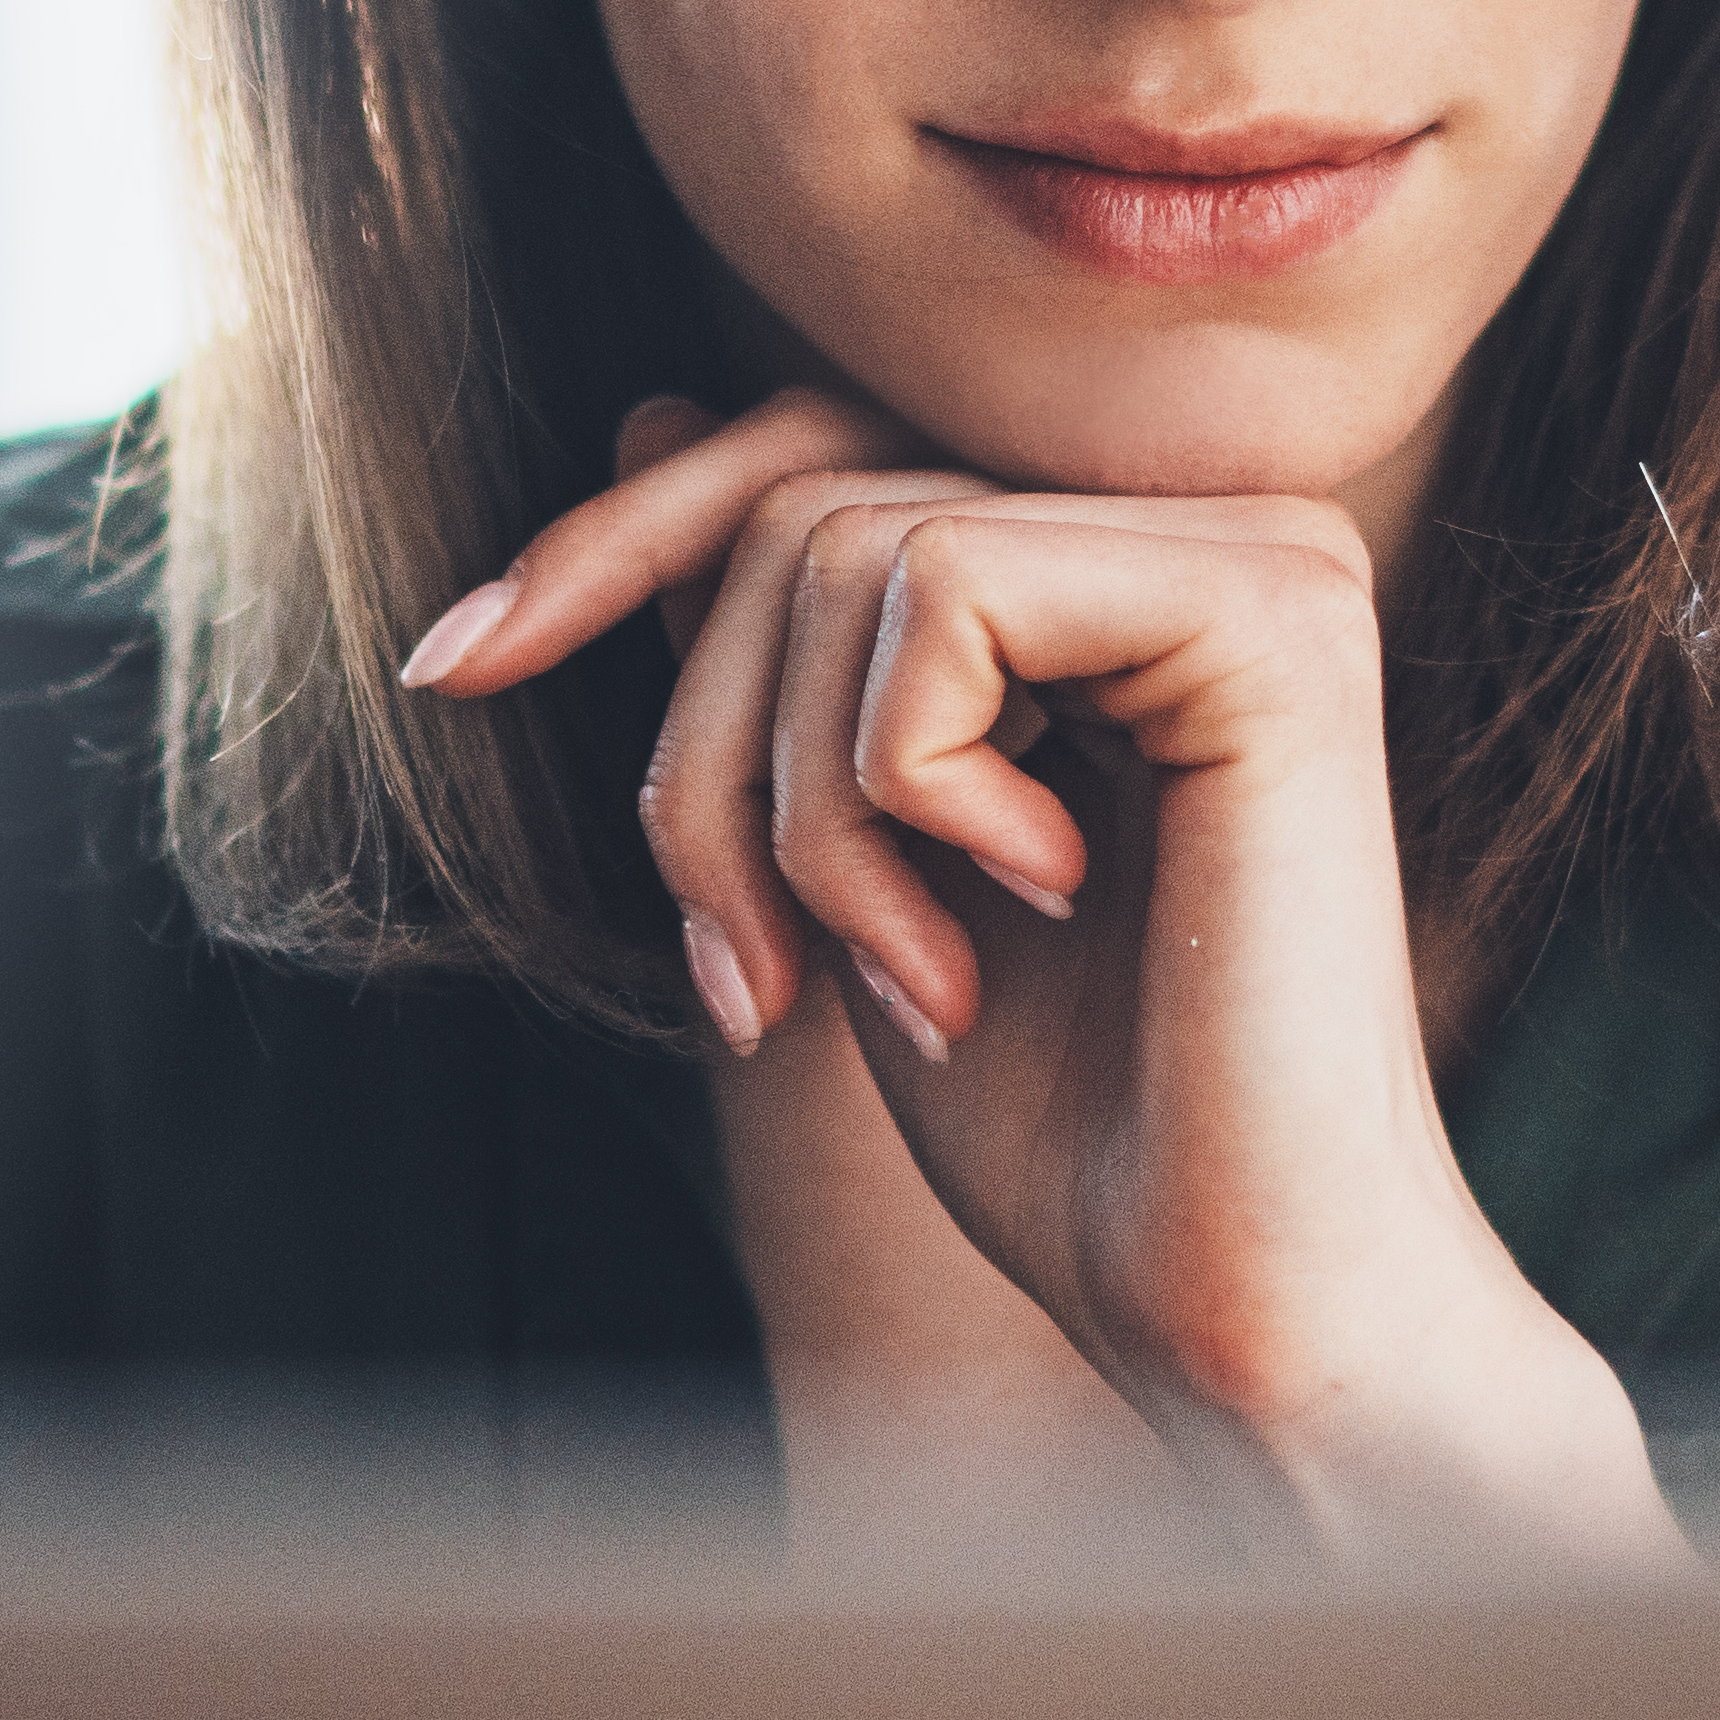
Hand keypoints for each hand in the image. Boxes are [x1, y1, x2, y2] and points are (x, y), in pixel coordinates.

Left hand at [408, 390, 1677, 1565]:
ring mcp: (1257, 556)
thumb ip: (794, 653)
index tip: (449, 668)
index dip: (615, 545)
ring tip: (900, 976)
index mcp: (1126, 576)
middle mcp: (1208, 533)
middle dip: (703, 758)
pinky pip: (943, 586)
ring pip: (846, 545)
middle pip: (799, 500)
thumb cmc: (1069, 1129)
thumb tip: (656, 419)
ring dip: (802, 810)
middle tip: (754, 978)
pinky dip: (904, 784)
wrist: (1228, 1300)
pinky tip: (1031, 907)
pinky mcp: (1270, 610)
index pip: (811, 458)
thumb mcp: (856, 857)